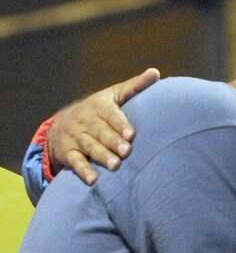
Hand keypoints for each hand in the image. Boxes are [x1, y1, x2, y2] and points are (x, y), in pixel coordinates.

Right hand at [48, 68, 159, 184]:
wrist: (62, 123)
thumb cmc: (98, 110)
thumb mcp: (113, 95)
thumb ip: (134, 86)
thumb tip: (156, 72)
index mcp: (99, 105)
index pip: (109, 114)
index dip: (120, 124)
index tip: (131, 134)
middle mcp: (85, 120)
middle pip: (100, 132)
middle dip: (112, 142)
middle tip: (126, 151)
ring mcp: (75, 137)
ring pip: (89, 146)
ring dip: (101, 156)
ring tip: (115, 165)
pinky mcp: (67, 152)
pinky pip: (75, 162)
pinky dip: (83, 171)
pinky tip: (93, 180)